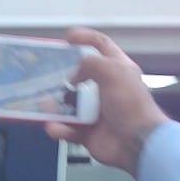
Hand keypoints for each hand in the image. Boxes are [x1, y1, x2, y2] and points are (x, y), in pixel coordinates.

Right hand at [46, 28, 168, 175]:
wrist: (137, 143)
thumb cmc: (129, 104)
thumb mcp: (112, 72)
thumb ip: (90, 64)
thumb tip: (72, 77)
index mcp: (117, 69)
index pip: (101, 46)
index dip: (85, 38)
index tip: (67, 37)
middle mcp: (106, 89)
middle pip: (80, 77)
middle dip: (62, 76)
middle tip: (45, 75)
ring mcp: (96, 111)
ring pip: (69, 105)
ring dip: (55, 106)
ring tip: (42, 106)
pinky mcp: (89, 132)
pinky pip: (69, 129)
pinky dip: (60, 129)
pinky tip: (53, 127)